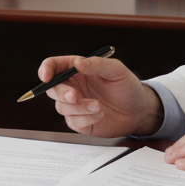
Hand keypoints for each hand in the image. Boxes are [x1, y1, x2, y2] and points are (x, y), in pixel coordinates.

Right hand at [38, 55, 162, 137]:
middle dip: (61, 93)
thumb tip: (78, 63)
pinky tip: (100, 114)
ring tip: (98, 106)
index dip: (46, 69)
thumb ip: (97, 64)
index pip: (54, 66)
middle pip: (52, 89)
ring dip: (79, 108)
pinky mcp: (80, 122)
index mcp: (77, 70)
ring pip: (62, 107)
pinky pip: (73, 122)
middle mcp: (74, 87)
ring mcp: (76, 105)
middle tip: (75, 96)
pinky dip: (86, 119)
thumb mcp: (116, 70)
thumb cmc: (127, 87)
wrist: (139, 111)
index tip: (46, 76)